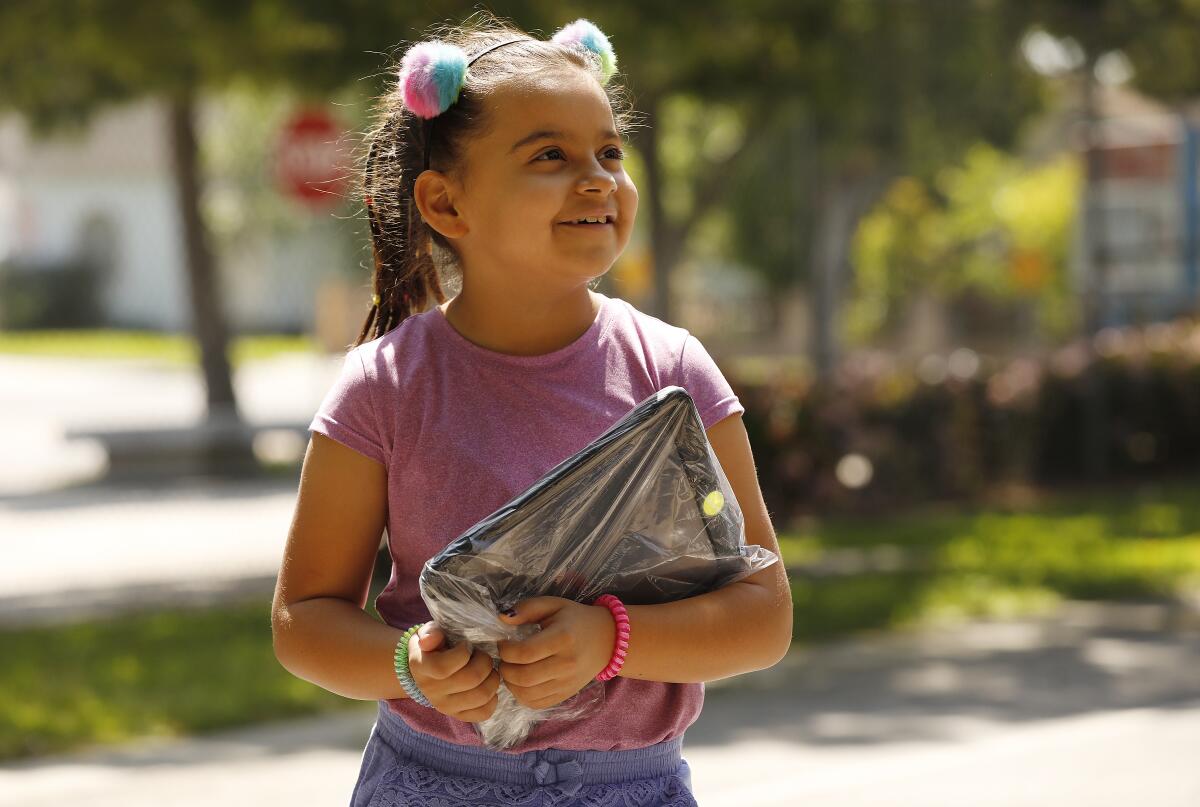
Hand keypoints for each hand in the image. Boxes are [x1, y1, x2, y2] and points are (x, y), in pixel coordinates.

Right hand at [406, 622, 500, 722]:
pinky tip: (487, 685)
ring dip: (492, 678)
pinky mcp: (458, 715)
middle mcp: (432, 691)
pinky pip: (484, 713)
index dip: (463, 653)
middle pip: (471, 679)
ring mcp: (445, 706)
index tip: (466, 645)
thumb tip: (429, 640)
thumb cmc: (432, 647)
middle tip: (483, 655)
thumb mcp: (428, 633)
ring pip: (481, 696)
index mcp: (422, 668)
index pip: (444, 667)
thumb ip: (430, 632)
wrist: (424, 671)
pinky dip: (493, 699)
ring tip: (488, 670)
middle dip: (485, 662)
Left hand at [495, 597, 616, 709]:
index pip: (525, 652)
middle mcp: (567, 664)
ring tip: (512, 668)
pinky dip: (521, 695)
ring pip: (526, 693)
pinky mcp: (566, 695)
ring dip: (510, 682)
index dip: (506, 650)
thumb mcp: (554, 605)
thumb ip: (527, 609)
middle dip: (505, 667)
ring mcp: (567, 683)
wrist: (608, 640)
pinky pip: (535, 703)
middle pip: (523, 676)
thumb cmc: (576, 619)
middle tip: (505, 657)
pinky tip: (521, 681)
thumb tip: (502, 619)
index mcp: (563, 638)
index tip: (503, 642)